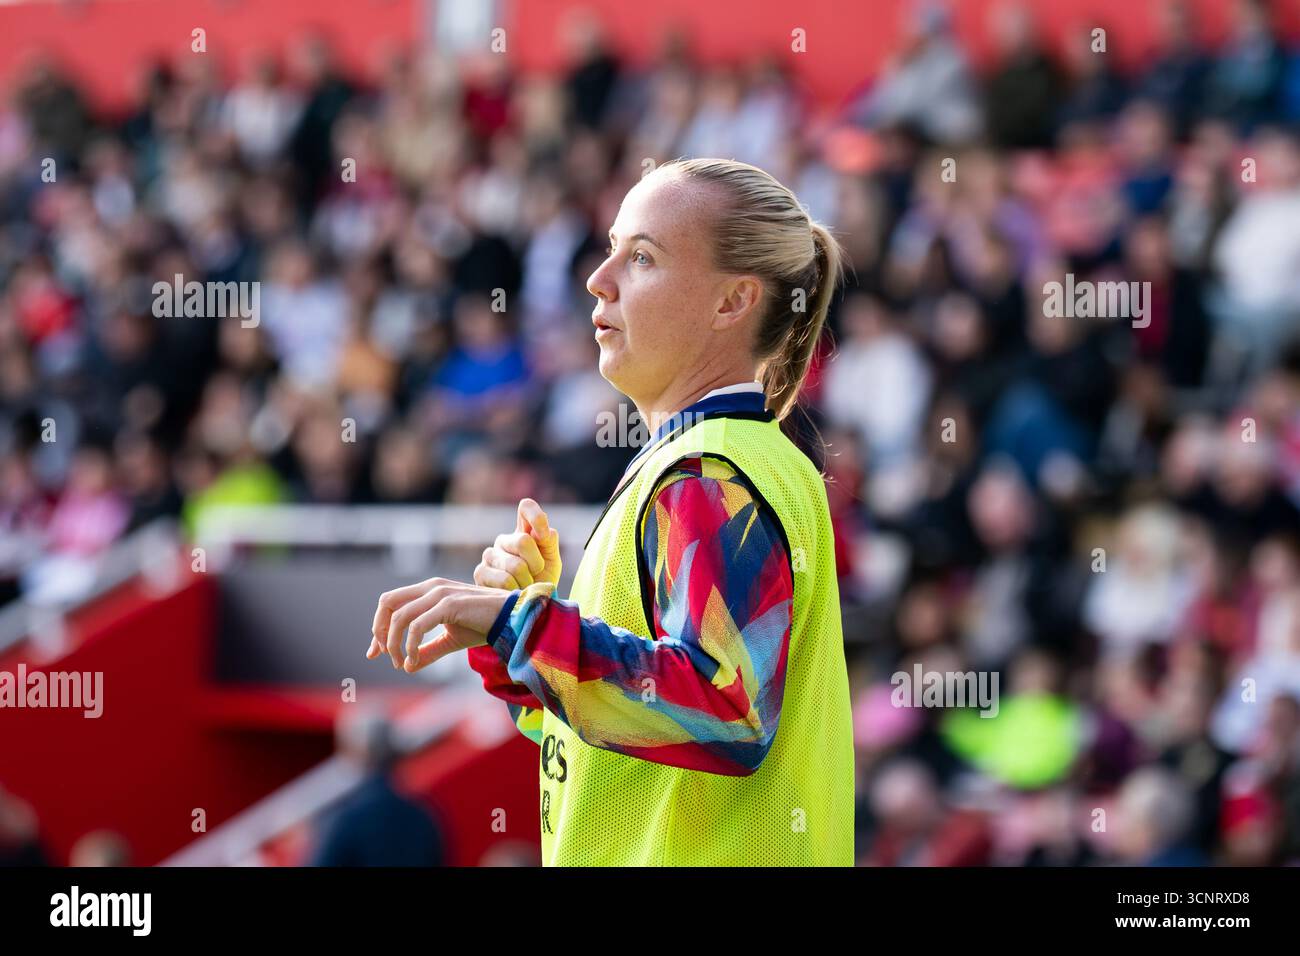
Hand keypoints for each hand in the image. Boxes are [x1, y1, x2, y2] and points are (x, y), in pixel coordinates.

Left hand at [366, 578, 512, 672]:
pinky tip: (414, 660)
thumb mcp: (450, 640)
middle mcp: (431, 587)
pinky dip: (411, 645)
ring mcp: (439, 593)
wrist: (511, 618)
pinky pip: (417, 626)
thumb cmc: (483, 625)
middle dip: (380, 632)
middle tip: (386, 656)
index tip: (375, 652)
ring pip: (399, 617)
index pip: (390, 602)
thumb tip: (407, 667)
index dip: (379, 627)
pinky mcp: (448, 604)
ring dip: (394, 644)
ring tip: (402, 663)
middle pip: (387, 603)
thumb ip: (428, 651)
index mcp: (428, 590)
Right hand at [473, 497, 561, 589]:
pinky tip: (513, 592)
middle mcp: (504, 540)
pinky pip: (504, 580)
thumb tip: (544, 531)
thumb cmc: (541, 580)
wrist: (529, 607)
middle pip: (523, 541)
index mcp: (523, 531)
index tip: (544, 536)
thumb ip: (549, 542)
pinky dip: (515, 590)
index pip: (526, 507)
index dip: (536, 516)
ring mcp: (490, 555)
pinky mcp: (480, 572)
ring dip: (527, 581)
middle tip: (536, 574)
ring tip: (525, 586)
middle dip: (536, 563)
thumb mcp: (552, 560)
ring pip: (515, 565)